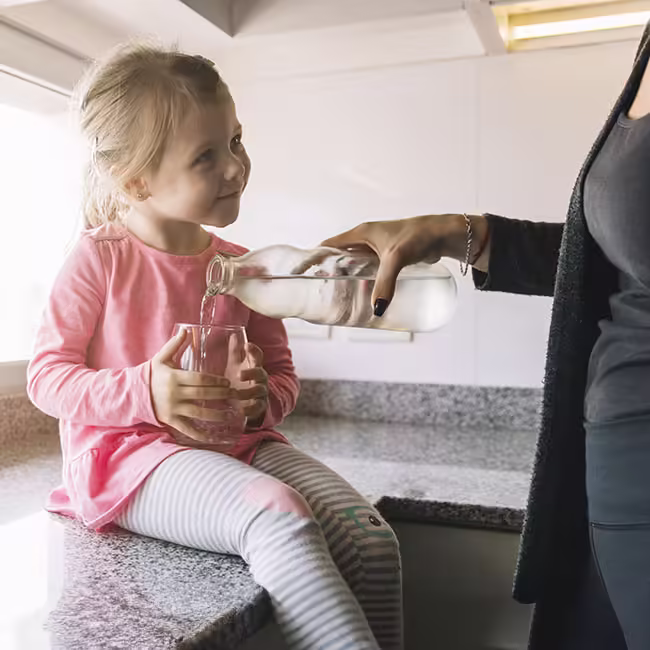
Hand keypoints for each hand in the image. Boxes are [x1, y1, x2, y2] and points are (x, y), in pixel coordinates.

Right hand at [150, 329, 233, 441]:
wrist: (135, 393)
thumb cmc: (152, 374)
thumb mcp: (162, 358)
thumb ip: (175, 344)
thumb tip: (186, 329)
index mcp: (174, 378)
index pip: (199, 379)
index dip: (215, 381)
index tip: (227, 382)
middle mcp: (174, 394)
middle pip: (202, 394)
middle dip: (220, 395)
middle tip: (235, 394)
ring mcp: (173, 409)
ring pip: (198, 412)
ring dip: (216, 414)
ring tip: (231, 414)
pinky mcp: (171, 421)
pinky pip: (187, 429)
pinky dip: (201, 434)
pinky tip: (214, 437)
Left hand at [234, 343, 268, 426]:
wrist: (246, 402)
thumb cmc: (239, 380)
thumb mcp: (236, 365)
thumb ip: (235, 352)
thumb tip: (234, 334)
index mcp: (254, 366)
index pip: (257, 356)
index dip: (254, 350)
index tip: (247, 345)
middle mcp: (259, 378)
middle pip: (260, 373)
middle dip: (252, 372)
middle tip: (239, 374)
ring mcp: (260, 392)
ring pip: (258, 390)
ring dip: (247, 392)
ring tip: (234, 394)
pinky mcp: (259, 406)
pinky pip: (257, 407)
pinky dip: (250, 409)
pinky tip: (241, 410)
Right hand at [321, 214, 488, 312]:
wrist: (444, 234)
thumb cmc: (420, 236)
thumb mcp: (397, 258)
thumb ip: (386, 283)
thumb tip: (376, 309)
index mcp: (360, 233)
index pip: (327, 246)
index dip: (312, 258)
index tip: (299, 273)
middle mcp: (365, 240)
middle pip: (337, 257)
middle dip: (326, 273)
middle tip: (318, 292)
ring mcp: (376, 250)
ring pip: (353, 266)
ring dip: (344, 279)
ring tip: (335, 297)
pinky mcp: (388, 259)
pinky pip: (368, 271)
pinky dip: (362, 282)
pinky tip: (362, 295)